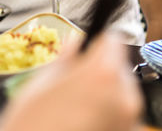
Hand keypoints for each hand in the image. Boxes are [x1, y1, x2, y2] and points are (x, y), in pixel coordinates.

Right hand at [0, 34, 141, 130]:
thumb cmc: (31, 124)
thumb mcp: (42, 82)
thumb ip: (66, 58)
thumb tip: (75, 44)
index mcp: (103, 73)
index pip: (113, 39)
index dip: (98, 43)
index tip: (88, 50)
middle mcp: (124, 96)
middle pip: (119, 67)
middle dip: (101, 71)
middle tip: (74, 84)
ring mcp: (129, 120)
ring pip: (121, 93)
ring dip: (105, 95)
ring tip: (76, 108)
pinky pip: (121, 116)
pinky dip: (107, 116)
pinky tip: (84, 123)